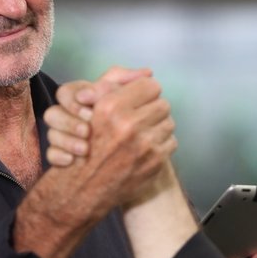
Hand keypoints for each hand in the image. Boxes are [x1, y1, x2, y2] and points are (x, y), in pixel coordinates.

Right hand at [16, 71, 177, 257]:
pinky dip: (160, 144)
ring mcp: (144, 145)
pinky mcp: (155, 161)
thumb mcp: (94, 107)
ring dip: (158, 126)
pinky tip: (145, 148)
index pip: (150, 85)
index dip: (144, 91)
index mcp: (111, 106)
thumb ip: (115, 83)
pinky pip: (171, 142)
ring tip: (143, 133)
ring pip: (169, 122)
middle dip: (153, 109)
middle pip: (163, 103)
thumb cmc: (88, 142)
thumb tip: (148, 72)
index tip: (139, 99)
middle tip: (142, 117)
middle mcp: (128, 125)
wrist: (85, 185)